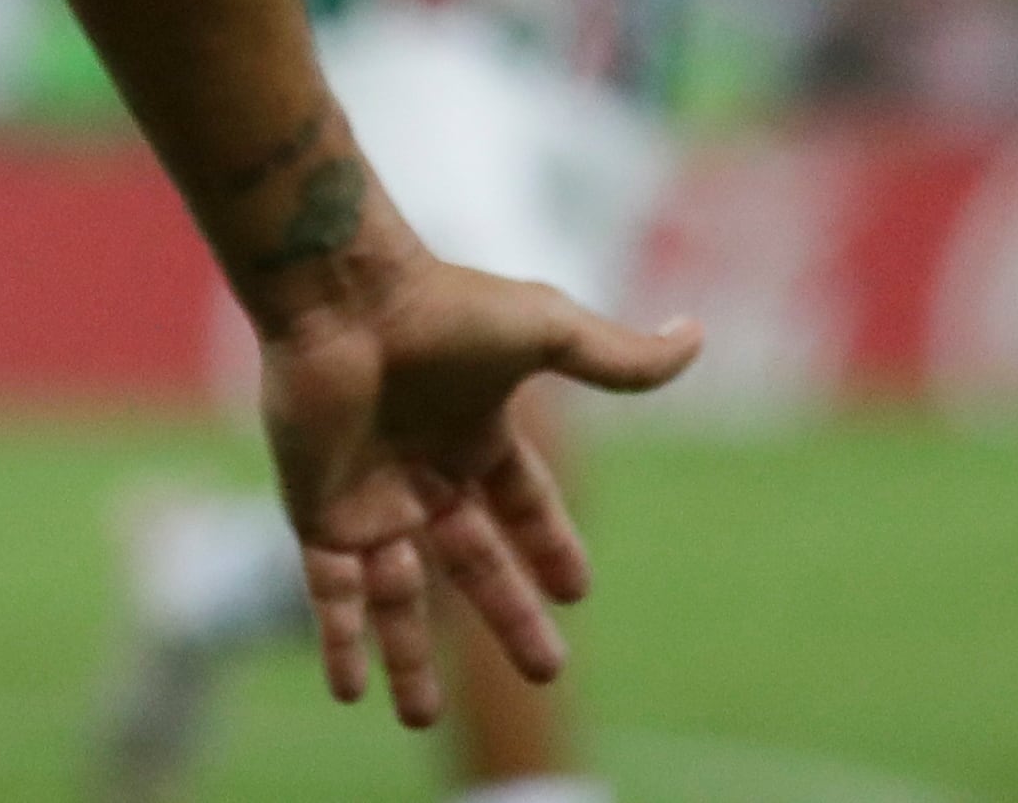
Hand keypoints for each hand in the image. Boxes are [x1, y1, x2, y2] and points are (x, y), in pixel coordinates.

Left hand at [258, 250, 700, 726]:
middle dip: (508, 616)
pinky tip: (350, 691)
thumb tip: (697, 337)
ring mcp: (370, 498)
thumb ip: (619, 357)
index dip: (549, 546)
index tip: (577, 591)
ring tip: (419, 718)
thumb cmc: (443, 308)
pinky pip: (331, 593)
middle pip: (473, 565)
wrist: (344, 299)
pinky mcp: (319, 514)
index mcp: (475, 434)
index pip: (521, 504)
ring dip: (406, 656)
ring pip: (395, 597)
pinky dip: (340, 640)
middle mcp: (424, 474)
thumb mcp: (548, 331)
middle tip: (546, 673)